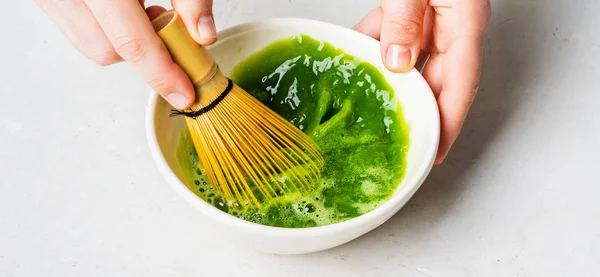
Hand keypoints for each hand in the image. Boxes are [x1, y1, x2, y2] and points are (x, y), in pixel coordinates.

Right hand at [34, 0, 215, 109]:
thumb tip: (204, 34)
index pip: (132, 42)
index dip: (162, 72)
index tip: (183, 91)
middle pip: (108, 51)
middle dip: (145, 51)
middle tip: (169, 27)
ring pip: (90, 44)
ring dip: (124, 39)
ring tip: (145, 8)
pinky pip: (76, 27)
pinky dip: (106, 26)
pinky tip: (123, 6)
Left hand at [353, 0, 490, 163]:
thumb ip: (406, 20)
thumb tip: (397, 61)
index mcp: (465, 22)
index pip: (461, 86)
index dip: (449, 124)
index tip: (436, 152)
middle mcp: (452, 24)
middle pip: (435, 80)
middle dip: (414, 108)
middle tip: (394, 137)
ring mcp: (432, 16)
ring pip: (408, 59)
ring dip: (385, 76)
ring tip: (365, 102)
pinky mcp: (413, 4)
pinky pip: (391, 32)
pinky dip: (371, 44)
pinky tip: (352, 57)